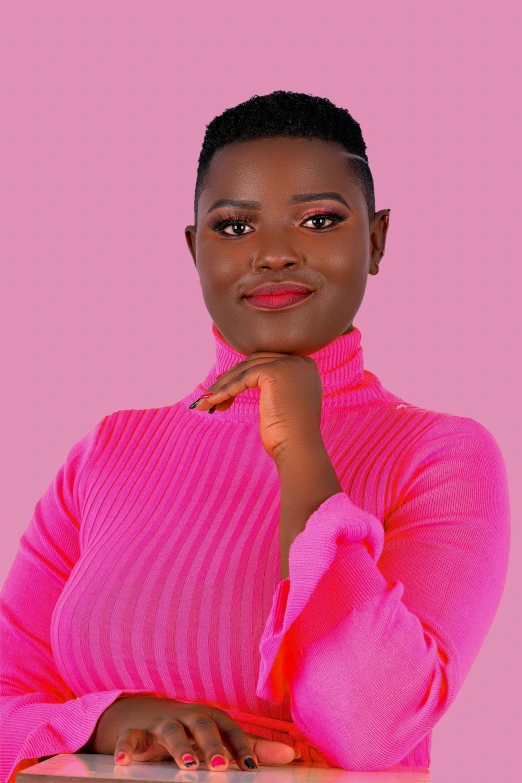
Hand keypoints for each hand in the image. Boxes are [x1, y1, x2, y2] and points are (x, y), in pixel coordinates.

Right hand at [85, 695, 298, 771]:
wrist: (144, 714)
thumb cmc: (191, 729)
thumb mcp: (219, 736)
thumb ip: (250, 746)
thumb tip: (291, 755)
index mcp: (211, 717)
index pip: (230, 729)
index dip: (241, 747)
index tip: (252, 769)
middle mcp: (188, 717)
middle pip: (202, 725)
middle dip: (212, 745)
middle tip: (221, 767)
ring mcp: (162, 723)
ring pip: (170, 731)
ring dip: (179, 747)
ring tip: (187, 765)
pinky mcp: (137, 733)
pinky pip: (131, 738)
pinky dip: (127, 747)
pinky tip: (125, 762)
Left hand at [193, 352, 323, 460]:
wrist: (298, 449)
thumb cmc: (287, 435)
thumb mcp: (281, 404)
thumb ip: (271, 388)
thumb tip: (242, 380)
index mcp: (303, 367)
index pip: (265, 365)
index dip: (241, 376)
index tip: (223, 390)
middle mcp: (299, 362)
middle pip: (254, 364)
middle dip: (230, 379)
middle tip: (211, 396)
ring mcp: (289, 365)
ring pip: (246, 370)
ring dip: (223, 386)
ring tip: (206, 403)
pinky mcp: (275, 372)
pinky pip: (243, 378)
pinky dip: (226, 390)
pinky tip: (213, 402)